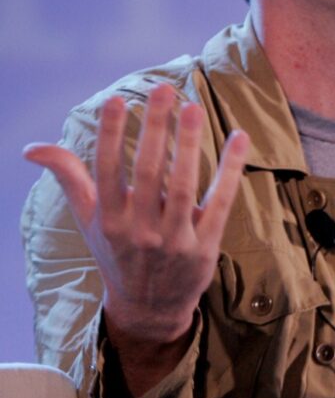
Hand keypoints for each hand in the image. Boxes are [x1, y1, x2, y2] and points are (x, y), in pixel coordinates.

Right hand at [24, 84, 248, 394]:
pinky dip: (230, 170)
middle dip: (154, 129)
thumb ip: (70, 178)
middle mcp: (139, 230)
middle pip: (148, 172)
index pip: (107, 171)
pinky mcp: (206, 247)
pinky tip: (238, 138)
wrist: (151, 307)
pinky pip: (221, 202)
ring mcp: (174, 240)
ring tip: (192, 108)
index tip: (117, 100)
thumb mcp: (90, 220)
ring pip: (183, 186)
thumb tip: (33, 148)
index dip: (110, 135)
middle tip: (164, 91)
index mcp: (108, 220)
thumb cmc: (119, 252)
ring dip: (189, 145)